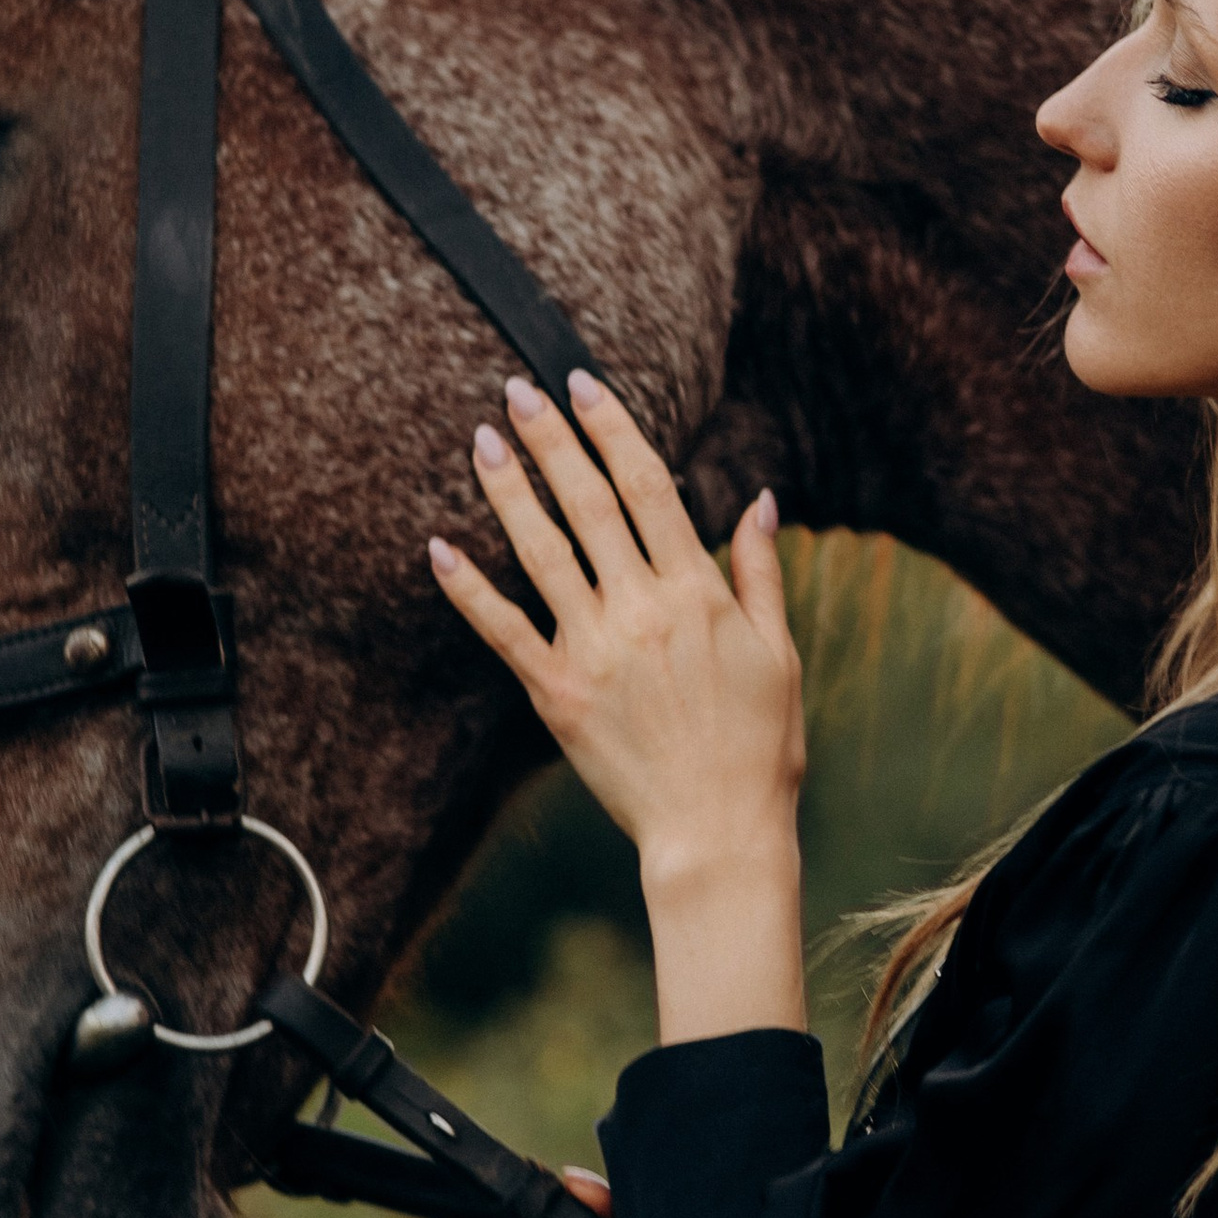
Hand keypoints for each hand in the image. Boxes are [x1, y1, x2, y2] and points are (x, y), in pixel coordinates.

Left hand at [429, 369, 807, 1042]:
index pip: (647, 485)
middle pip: (588, 503)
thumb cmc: (760, 747)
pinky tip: (437, 548)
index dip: (612, 428)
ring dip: (509, 491)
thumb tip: (760, 499)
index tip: (583, 384)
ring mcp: (595, 649)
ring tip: (482, 441)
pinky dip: (468, 588)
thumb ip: (762, 572)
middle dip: (551, 439)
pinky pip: (504, 630)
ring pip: (541, 552)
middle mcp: (642, 608)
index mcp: (697, 591)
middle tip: (516, 389)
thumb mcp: (780, 652)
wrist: (719, 832)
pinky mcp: (558, 694)